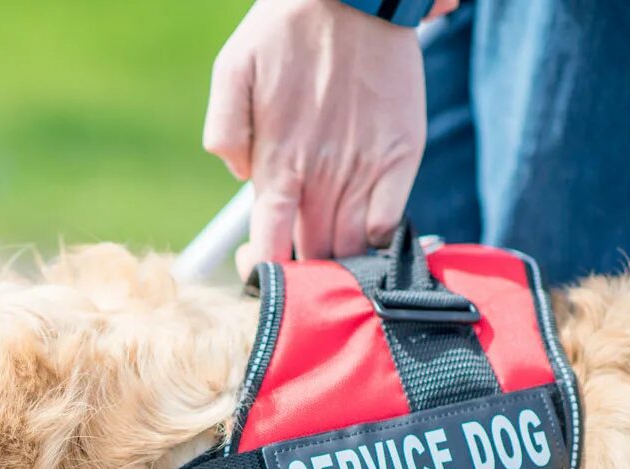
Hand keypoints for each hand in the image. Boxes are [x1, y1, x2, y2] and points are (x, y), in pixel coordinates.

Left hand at [203, 0, 426, 274]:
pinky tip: (363, 235)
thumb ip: (225, 132)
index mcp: (278, 166)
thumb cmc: (284, 30)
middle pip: (314, 257)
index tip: (265, 277)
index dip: (266, 276)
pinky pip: (391, 222)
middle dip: (305, 276)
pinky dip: (377, 240)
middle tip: (297, 269)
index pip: (271, 250)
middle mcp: (324, 176)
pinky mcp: (403, 154)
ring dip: (341, 263)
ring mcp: (367, 167)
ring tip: (329, 262)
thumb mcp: (231, 71)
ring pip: (354, 248)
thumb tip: (242, 177)